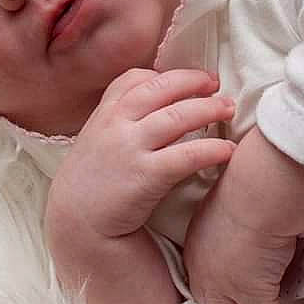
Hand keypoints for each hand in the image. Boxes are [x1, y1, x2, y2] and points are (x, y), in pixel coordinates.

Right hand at [46, 68, 235, 241]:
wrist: (76, 227)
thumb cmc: (91, 186)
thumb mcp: (94, 142)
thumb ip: (117, 122)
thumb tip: (153, 108)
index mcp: (104, 114)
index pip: (135, 79)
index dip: (166, 75)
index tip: (191, 79)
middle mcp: (115, 124)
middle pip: (161, 89)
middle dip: (193, 82)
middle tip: (216, 85)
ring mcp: (129, 148)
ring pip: (178, 116)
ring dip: (208, 108)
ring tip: (228, 109)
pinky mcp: (145, 176)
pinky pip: (186, 155)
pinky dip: (211, 149)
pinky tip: (227, 151)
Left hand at [183, 125, 303, 303]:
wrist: (258, 190)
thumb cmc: (249, 184)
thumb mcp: (229, 203)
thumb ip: (236, 219)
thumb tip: (256, 221)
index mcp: (196, 244)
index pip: (204, 278)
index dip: (223, 288)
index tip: (244, 287)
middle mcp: (202, 271)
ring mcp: (224, 288)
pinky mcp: (251, 298)